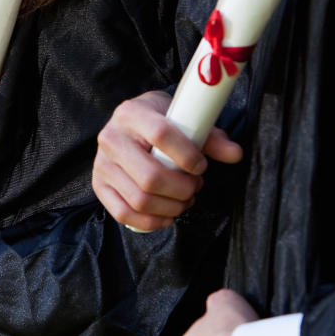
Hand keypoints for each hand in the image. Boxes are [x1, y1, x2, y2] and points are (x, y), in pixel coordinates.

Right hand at [93, 90, 242, 230]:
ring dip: (171, 208)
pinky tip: (167, 216)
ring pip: (139, 199)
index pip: (161, 135)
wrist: (128, 124)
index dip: (187, 156)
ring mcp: (101, 163)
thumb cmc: (159, 121)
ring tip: (184, 200)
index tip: (201, 166)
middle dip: (182, 190)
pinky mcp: (98, 185)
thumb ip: (210, 137)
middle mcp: (110, 138)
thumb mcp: (183, 118)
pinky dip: (150, 222)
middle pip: (150, 177)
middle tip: (195, 187)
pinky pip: (123, 213)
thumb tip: (235, 154)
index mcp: (131, 113)